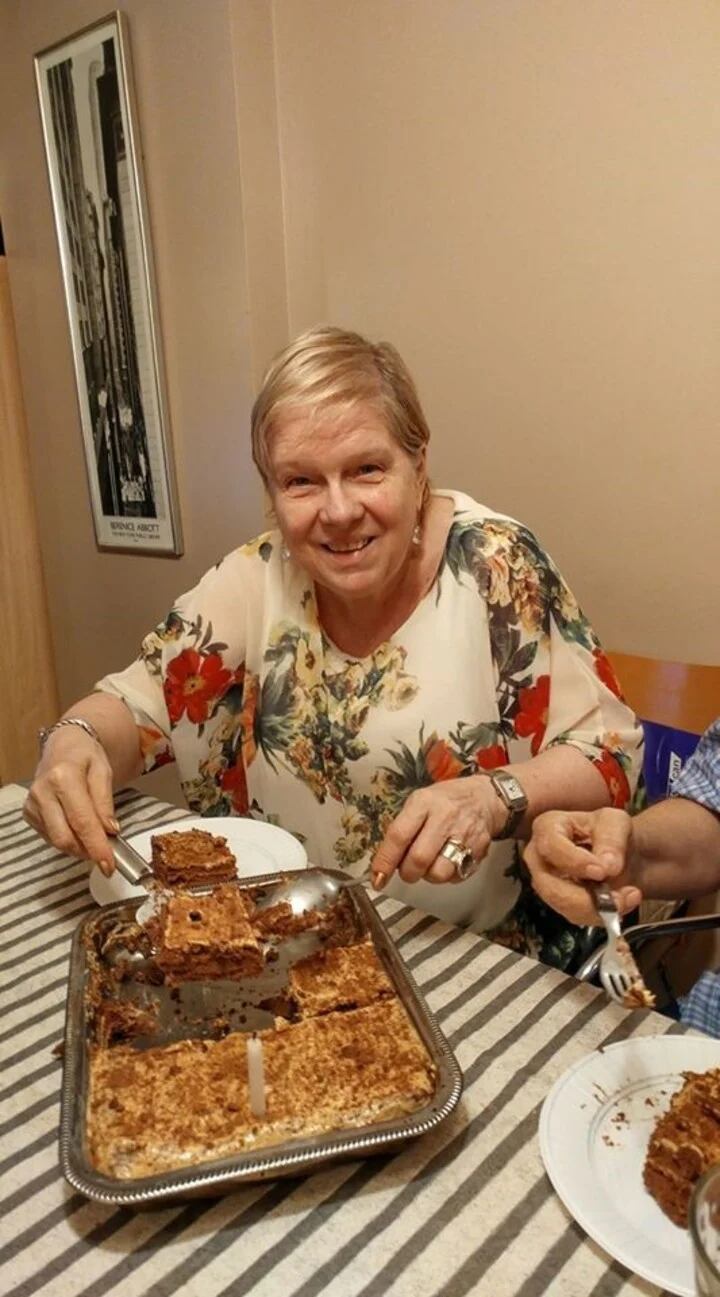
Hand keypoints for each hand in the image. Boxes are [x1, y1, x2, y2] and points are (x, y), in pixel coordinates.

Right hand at [23, 729, 118, 874]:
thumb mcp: (103, 771)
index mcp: (63, 777)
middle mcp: (43, 792)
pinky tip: (78, 830)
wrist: (63, 746)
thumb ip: (105, 802)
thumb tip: (110, 831)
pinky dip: (68, 839)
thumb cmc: (86, 757)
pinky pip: (50, 836)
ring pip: (56, 841)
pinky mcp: (28, 813)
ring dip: (79, 847)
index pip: (82, 821)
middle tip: (106, 856)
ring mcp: (32, 804)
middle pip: (65, 837)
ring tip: (95, 840)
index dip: (97, 846)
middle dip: (87, 852)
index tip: (110, 865)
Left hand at [370, 776, 507, 888]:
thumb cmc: (446, 801)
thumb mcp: (419, 802)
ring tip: (429, 864)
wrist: (485, 798)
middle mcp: (444, 817)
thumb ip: (402, 829)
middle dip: (407, 873)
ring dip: (428, 876)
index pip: (398, 836)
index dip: (385, 861)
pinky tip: (446, 861)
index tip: (377, 877)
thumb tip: (385, 862)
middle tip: (407, 870)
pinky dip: (446, 876)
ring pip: (438, 873)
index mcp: (424, 803)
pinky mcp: (478, 850)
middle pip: (419, 859)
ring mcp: (464, 834)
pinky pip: (456, 876)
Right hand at [523, 808, 641, 924]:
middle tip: (619, 896)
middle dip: (586, 897)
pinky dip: (600, 914)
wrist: (621, 853)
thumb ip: (612, 840)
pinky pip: (575, 916)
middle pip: (550, 886)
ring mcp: (546, 882)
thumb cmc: (610, 832)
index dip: (575, 861)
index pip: (551, 847)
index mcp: (547, 827)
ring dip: (598, 908)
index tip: (601, 871)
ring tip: (627, 898)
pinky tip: (621, 902)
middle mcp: (539, 857)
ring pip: (563, 906)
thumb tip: (606, 864)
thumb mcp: (617, 823)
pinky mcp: (559, 902)